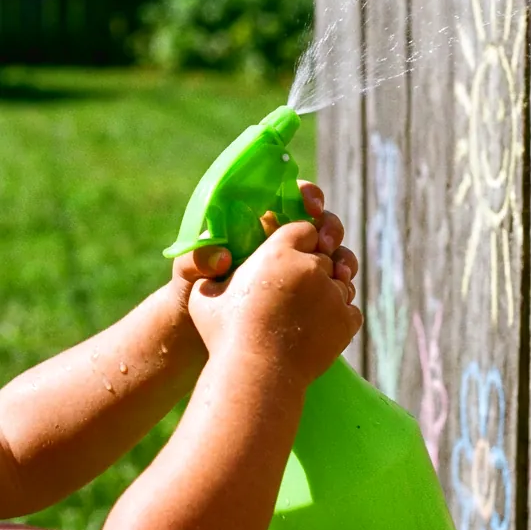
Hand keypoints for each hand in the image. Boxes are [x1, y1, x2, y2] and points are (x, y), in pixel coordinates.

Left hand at [168, 180, 357, 312]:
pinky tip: (343, 291)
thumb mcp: (187, 274)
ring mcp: (297, 268)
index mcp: (256, 225)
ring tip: (341, 273)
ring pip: (332, 252)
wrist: (203, 334)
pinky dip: (342, 283)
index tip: (311, 207)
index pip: (288, 197)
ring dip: (342, 257)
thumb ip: (196, 260)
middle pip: (318, 222)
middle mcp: (281, 242)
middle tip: (325, 244)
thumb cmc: (193, 294)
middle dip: (330, 228)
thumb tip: (222, 257)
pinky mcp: (307, 293)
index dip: (306, 196)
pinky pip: (333, 282)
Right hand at [188, 219, 361, 390]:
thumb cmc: (226, 336)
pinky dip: (340, 318)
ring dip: (330, 293)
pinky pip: (351, 310)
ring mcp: (332, 294)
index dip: (301, 242)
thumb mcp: (206, 296)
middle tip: (299, 291)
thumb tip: (218, 264)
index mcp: (279, 252)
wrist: (256, 374)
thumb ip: (213, 274)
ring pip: (341, 283)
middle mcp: (311, 267)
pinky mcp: (346, 320)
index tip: (293, 257)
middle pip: (325, 257)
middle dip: (315, 270)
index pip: (305, 229)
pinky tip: (321, 328)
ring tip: (309, 313)